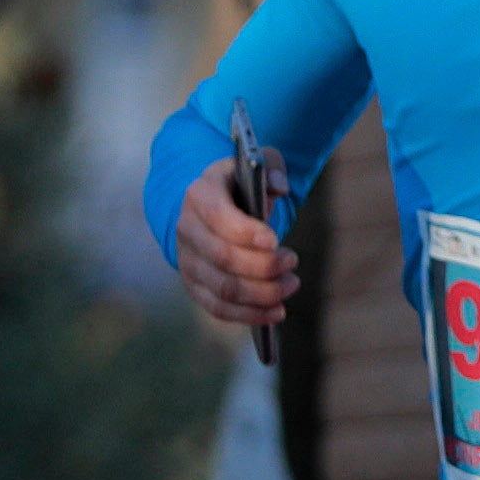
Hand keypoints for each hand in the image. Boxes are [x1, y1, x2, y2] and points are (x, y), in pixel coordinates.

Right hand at [174, 174, 292, 333]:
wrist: (211, 208)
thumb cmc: (240, 185)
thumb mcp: (254, 164)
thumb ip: (270, 167)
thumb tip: (279, 187)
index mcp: (200, 195)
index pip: (219, 217)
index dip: (246, 232)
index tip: (275, 241)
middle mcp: (187, 229)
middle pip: (223, 258)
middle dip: (263, 266)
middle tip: (292, 262)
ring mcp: (188, 261)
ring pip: (224, 288)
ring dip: (262, 293)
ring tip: (290, 285)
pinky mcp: (194, 286)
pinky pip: (219, 308)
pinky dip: (250, 315)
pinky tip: (276, 312)